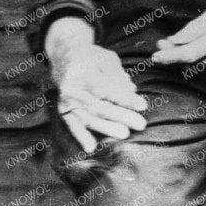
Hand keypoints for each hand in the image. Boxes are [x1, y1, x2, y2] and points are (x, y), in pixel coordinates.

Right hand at [46, 20, 147, 153]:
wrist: (64, 57)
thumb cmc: (91, 58)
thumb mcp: (106, 58)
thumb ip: (118, 75)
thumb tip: (131, 91)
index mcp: (84, 71)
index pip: (108, 88)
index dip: (125, 98)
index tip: (142, 106)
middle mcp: (72, 87)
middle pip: (99, 104)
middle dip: (121, 116)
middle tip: (140, 124)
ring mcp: (66, 100)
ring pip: (88, 117)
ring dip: (107, 128)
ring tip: (124, 134)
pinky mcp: (63, 109)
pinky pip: (72, 125)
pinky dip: (81, 137)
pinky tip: (91, 148)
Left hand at [152, 0, 205, 67]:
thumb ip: (195, 28)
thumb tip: (175, 40)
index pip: (188, 54)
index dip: (169, 57)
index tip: (155, 55)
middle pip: (190, 63)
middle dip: (172, 56)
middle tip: (160, 45)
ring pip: (198, 65)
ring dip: (182, 57)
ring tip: (171, 45)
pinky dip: (196, 59)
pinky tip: (190, 48)